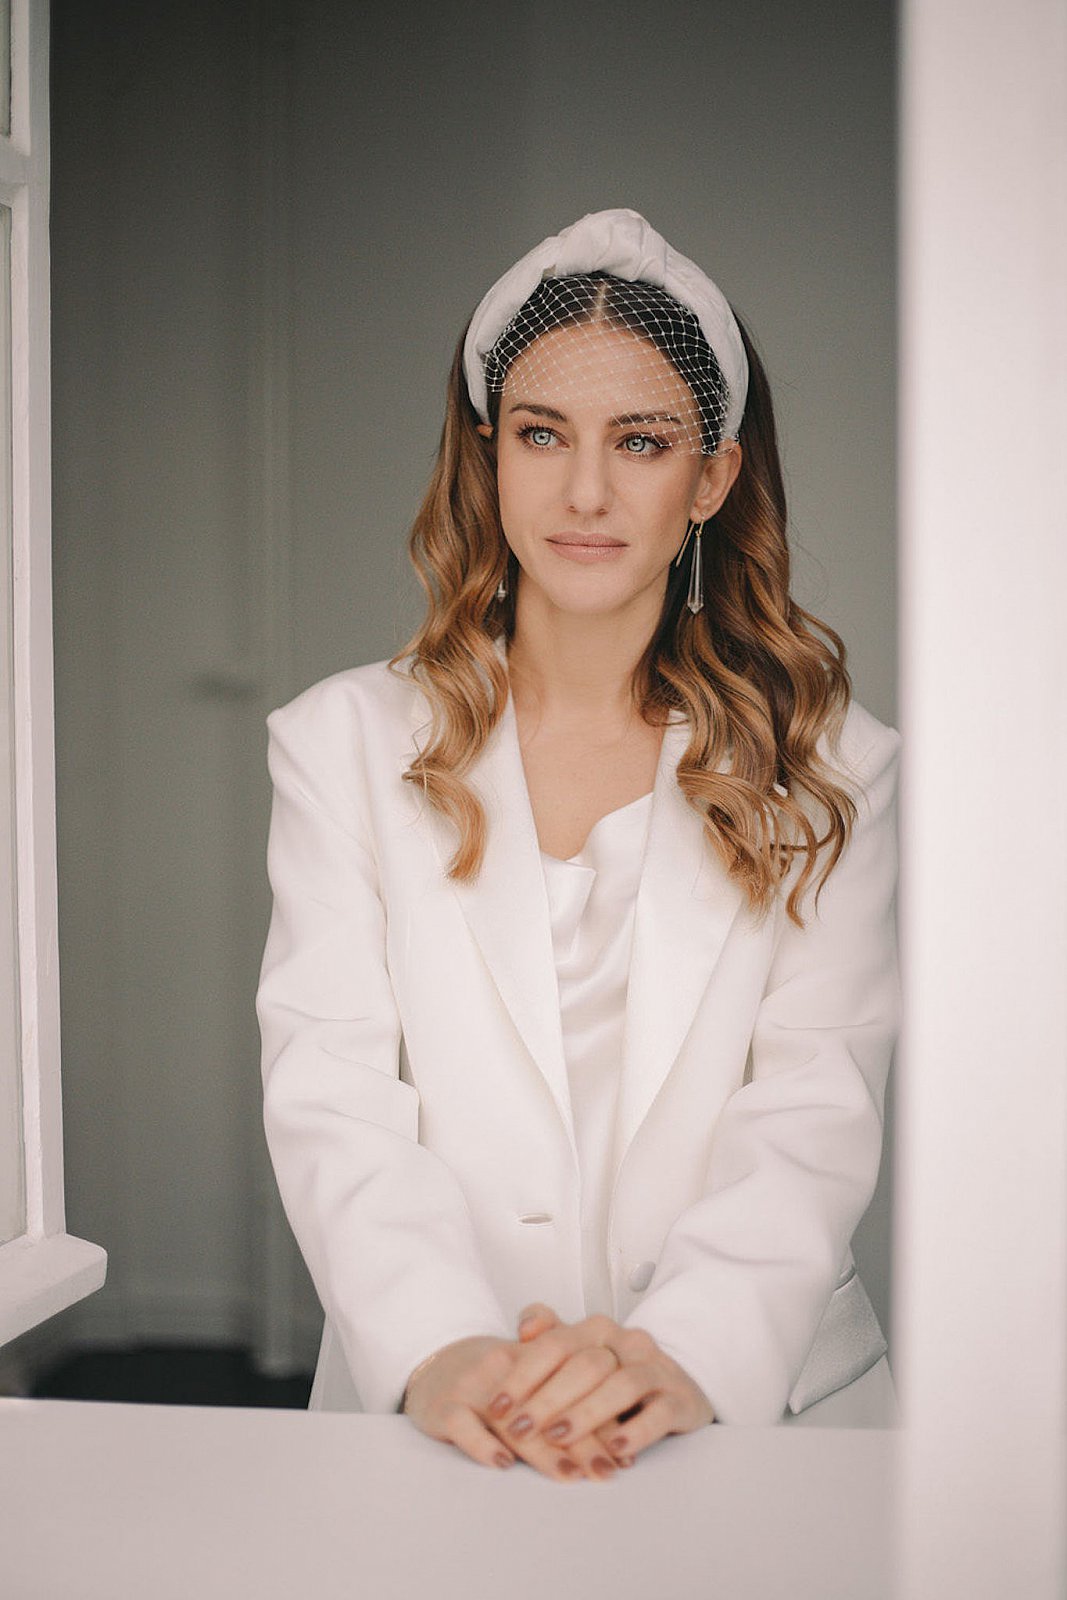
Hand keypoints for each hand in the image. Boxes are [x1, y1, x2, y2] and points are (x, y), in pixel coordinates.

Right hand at [400, 1334, 629, 1482]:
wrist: (437, 1362)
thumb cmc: (496, 1378)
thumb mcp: (534, 1375)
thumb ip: (573, 1398)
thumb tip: (620, 1440)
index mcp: (532, 1354)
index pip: (573, 1382)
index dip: (602, 1419)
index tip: (623, 1454)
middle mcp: (505, 1365)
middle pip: (549, 1403)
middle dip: (582, 1440)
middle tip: (605, 1471)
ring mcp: (473, 1384)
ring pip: (512, 1418)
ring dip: (543, 1451)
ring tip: (569, 1475)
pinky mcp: (445, 1405)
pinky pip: (463, 1425)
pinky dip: (484, 1445)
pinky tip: (504, 1464)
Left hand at [501, 1303, 714, 1465]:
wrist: (678, 1389)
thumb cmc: (614, 1376)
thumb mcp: (579, 1356)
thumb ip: (550, 1337)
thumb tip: (525, 1326)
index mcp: (598, 1330)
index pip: (556, 1344)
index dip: (523, 1375)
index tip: (497, 1407)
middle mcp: (628, 1342)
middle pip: (586, 1364)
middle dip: (548, 1398)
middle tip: (518, 1430)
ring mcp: (657, 1368)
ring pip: (623, 1384)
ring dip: (587, 1413)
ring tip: (558, 1438)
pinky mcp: (680, 1399)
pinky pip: (660, 1411)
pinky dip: (637, 1430)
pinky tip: (615, 1449)